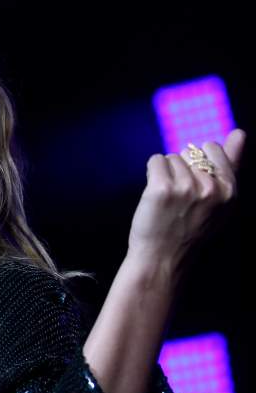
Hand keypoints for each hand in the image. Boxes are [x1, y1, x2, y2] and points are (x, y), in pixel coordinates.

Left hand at [127, 128, 244, 274]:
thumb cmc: (190, 231)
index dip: (198, 163)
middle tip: (180, 198)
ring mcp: (187, 187)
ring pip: (171, 157)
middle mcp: (212, 187)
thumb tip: (239, 132)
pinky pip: (155, 161)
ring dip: (166, 174)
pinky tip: (155, 195)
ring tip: (169, 201)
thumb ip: (231, 165)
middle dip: (183, 168)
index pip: (213, 148)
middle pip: (190, 152)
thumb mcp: (221, 202)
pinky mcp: (161, 188)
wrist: (163, 260)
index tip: (194, 185)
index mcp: (231, 190)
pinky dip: (152, 174)